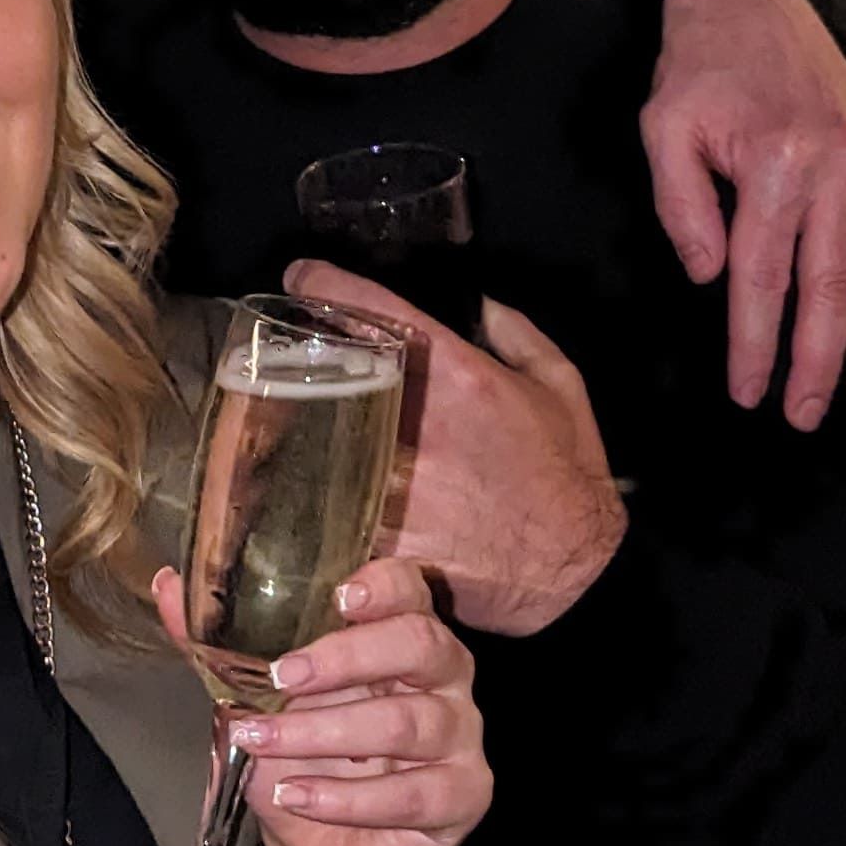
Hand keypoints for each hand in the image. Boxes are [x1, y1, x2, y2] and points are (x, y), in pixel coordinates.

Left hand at [160, 553, 487, 845]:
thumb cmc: (302, 765)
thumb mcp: (254, 703)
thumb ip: (220, 645)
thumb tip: (170, 584)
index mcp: (399, 638)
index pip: (411, 590)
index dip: (383, 587)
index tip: (337, 598)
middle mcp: (444, 679)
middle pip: (422, 645)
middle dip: (346, 658)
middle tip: (282, 677)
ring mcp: (460, 740)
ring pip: (409, 722)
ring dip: (324, 732)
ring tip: (263, 743)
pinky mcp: (463, 797)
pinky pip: (412, 794)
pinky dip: (345, 797)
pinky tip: (298, 796)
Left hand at [286, 258, 622, 638]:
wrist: (576, 570)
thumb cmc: (569, 476)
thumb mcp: (560, 387)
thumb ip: (518, 334)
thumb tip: (480, 304)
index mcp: (461, 378)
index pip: (380, 312)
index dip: (329, 285)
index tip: (301, 275)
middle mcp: (423, 426)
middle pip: (333, 376)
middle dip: (300, 364)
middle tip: (281, 359)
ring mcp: (401, 485)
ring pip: (318, 446)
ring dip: (291, 431)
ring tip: (269, 423)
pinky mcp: (388, 540)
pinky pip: (329, 513)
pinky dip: (308, 500)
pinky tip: (292, 492)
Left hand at [642, 0, 845, 424]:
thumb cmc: (697, 66)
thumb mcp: (663, 127)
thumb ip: (682, 205)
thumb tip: (708, 277)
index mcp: (772, 162)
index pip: (761, 276)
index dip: (754, 341)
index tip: (747, 391)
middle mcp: (831, 167)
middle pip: (826, 285)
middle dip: (816, 359)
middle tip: (801, 416)